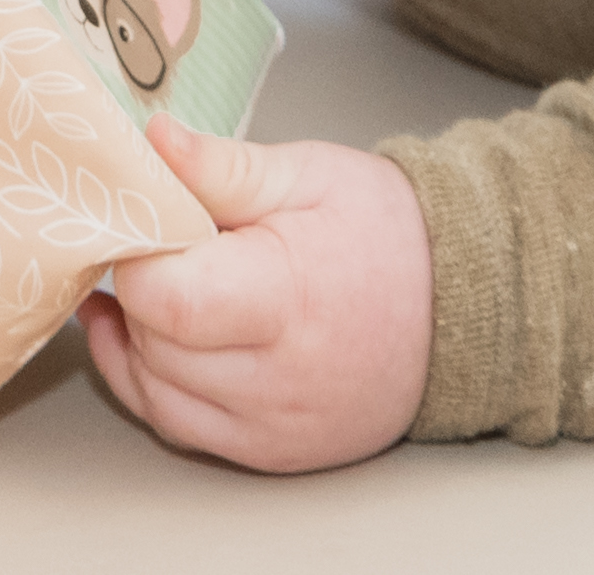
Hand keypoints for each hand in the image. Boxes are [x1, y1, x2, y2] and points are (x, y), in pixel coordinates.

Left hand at [83, 122, 433, 473]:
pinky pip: (181, 427)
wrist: (456, 308)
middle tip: (155, 251)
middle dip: (139, 295)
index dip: (137, 259)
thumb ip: (223, 167)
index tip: (144, 228)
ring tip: (147, 291)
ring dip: (138, 343)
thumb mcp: (308, 176)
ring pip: (156, 394)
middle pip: (156, 346)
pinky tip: (143, 339)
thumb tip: (152, 142)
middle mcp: (281, 379)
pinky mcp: (273, 451)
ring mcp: (276, 426)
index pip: (169, 299)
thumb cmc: (383, 233)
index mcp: (289, 299)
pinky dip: (153, 385)